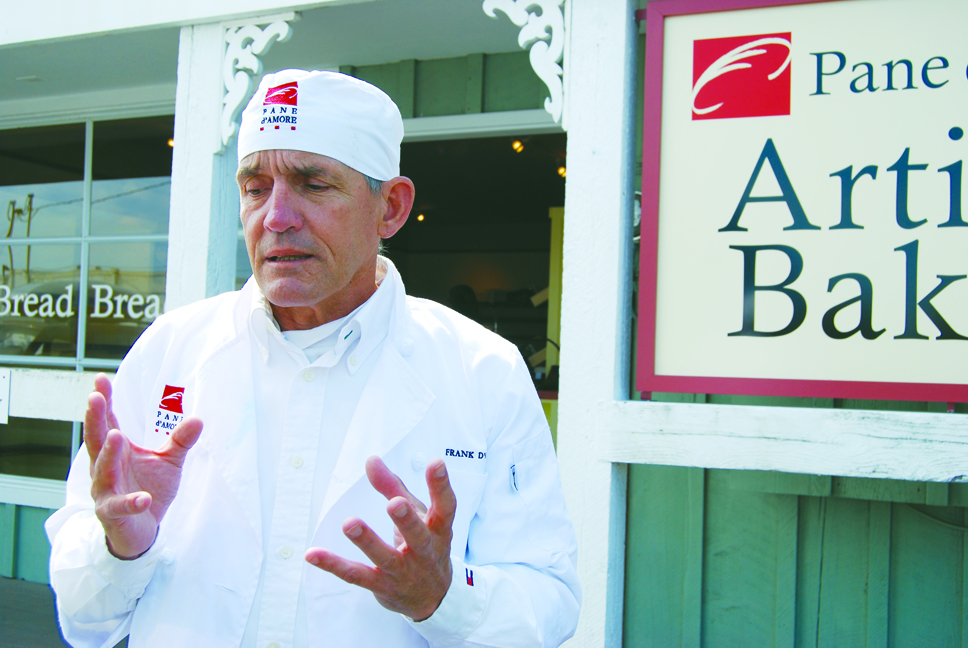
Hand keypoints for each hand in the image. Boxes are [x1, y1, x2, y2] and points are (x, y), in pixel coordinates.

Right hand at [85, 373, 202, 558]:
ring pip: (102, 471)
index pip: (107, 422)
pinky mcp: (112, 514)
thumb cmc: (149, 489)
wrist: (143, 530)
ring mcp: (105, 491)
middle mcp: (104, 468)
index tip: (101, 379)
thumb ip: (180, 441)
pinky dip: (131, 502)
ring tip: (117, 436)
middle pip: (97, 440)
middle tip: (95, 398)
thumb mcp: (169, 461)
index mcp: (116, 451)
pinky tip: (143, 497)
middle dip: (95, 419)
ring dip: (109, 454)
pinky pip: (119, 507)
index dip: (103, 402)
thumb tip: (199, 418)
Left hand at [305, 456, 456, 620]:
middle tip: (394, 503)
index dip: (441, 486)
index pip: (445, 507)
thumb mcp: (418, 515)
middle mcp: (424, 552)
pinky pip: (356, 575)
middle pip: (417, 536)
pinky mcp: (381, 586)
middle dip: (406, 519)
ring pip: (385, 558)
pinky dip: (334, 565)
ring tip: (349, 524)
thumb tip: (372, 461)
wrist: (433, 597)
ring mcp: (403, 572)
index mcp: (438, 530)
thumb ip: (393, 487)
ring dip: (367, 541)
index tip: (436, 463)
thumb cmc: (425, 546)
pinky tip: (313, 554)